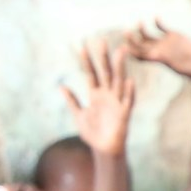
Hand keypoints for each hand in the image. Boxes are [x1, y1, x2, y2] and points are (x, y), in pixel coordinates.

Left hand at [60, 40, 137, 156]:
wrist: (104, 150)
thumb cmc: (93, 133)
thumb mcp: (78, 115)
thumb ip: (72, 100)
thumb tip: (61, 86)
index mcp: (96, 94)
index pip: (91, 73)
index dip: (86, 60)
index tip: (82, 45)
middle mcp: (107, 95)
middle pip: (105, 72)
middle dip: (103, 57)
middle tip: (101, 40)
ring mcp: (116, 103)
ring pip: (118, 81)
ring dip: (119, 67)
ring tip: (120, 52)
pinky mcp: (124, 114)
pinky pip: (127, 101)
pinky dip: (128, 92)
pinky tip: (129, 81)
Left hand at [123, 19, 190, 80]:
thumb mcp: (177, 65)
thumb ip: (165, 59)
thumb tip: (154, 55)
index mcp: (157, 58)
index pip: (138, 54)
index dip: (130, 50)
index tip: (125, 45)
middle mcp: (158, 49)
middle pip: (139, 43)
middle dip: (131, 38)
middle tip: (126, 32)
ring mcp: (164, 42)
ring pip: (147, 35)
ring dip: (141, 29)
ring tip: (139, 22)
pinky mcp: (173, 36)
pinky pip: (161, 27)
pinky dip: (157, 22)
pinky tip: (156, 18)